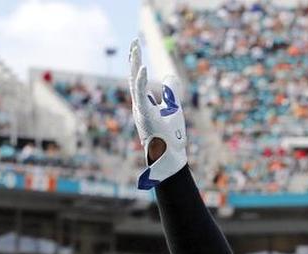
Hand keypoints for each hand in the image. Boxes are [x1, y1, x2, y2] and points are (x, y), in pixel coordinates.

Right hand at [128, 39, 187, 189]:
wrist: (170, 158)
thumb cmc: (171, 137)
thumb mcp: (174, 109)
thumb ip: (171, 92)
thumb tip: (171, 74)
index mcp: (144, 105)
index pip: (138, 80)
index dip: (137, 64)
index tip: (136, 47)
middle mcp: (140, 106)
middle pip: (134, 78)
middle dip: (133, 59)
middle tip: (134, 42)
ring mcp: (140, 110)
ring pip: (134, 83)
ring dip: (135, 65)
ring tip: (135, 48)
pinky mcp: (145, 116)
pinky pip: (140, 95)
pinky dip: (141, 81)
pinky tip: (143, 67)